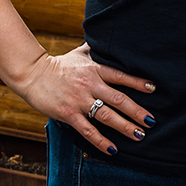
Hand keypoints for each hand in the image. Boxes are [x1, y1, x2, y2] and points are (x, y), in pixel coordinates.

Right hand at [19, 43, 155, 154]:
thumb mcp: (80, 53)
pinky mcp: (68, 114)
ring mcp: (79, 100)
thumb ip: (96, 49)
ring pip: (106, 116)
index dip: (138, 83)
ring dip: (125, 127)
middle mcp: (90, 85)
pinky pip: (88, 130)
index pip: (121, 76)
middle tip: (152, 121)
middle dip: (137, 111)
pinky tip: (112, 149)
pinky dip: (101, 141)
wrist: (32, 74)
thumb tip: (110, 37)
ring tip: (139, 135)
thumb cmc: (59, 64)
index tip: (153, 89)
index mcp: (95, 69)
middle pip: (119, 99)